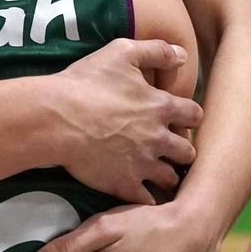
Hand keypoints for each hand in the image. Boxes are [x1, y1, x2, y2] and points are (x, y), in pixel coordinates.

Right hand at [50, 39, 202, 204]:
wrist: (56, 118)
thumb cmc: (87, 82)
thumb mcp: (122, 52)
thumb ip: (156, 50)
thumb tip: (183, 54)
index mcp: (161, 107)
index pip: (195, 116)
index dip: (189, 117)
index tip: (179, 119)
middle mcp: (159, 138)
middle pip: (188, 152)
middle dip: (181, 150)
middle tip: (170, 149)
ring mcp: (143, 164)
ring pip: (171, 178)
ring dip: (167, 175)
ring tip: (157, 173)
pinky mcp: (125, 185)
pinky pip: (148, 201)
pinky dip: (148, 199)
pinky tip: (141, 192)